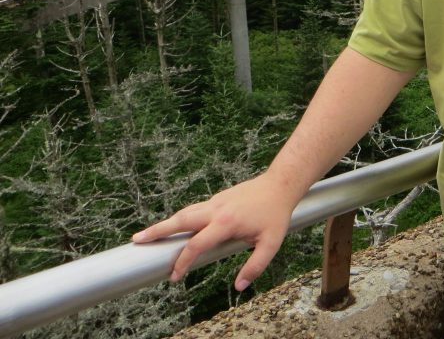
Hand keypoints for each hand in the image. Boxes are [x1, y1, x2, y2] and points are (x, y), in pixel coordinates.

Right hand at [132, 174, 296, 290]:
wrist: (280, 185)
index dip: (183, 262)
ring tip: (148, 234)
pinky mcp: (218, 198)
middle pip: (180, 220)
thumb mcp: (271, 244)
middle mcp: (216, 210)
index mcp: (226, 223)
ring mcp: (216, 201)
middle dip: (158, 231)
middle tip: (136, 241)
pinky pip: (195, 209)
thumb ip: (255, 266)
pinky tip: (176, 226)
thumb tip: (239, 286)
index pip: (196, 244)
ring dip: (167, 223)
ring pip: (186, 212)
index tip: (174, 276)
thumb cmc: (276, 215)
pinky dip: (181, 218)